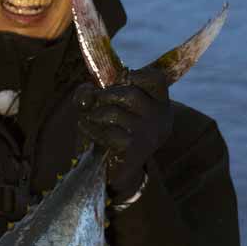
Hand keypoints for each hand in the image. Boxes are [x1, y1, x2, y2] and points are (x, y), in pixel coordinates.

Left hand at [75, 65, 171, 195]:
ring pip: (115, 113)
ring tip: (89, 117)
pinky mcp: (135, 150)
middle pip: (130, 93)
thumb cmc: (111, 132)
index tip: (121, 79)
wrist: (115, 171)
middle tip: (96, 101)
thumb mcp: (102, 107)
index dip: (137, 74)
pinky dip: (91, 129)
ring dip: (95, 113)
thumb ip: (90, 94)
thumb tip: (87, 93)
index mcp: (160, 105)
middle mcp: (160, 119)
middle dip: (106, 95)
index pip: (157, 79)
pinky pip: (108, 132)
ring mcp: (149, 135)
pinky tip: (86, 129)